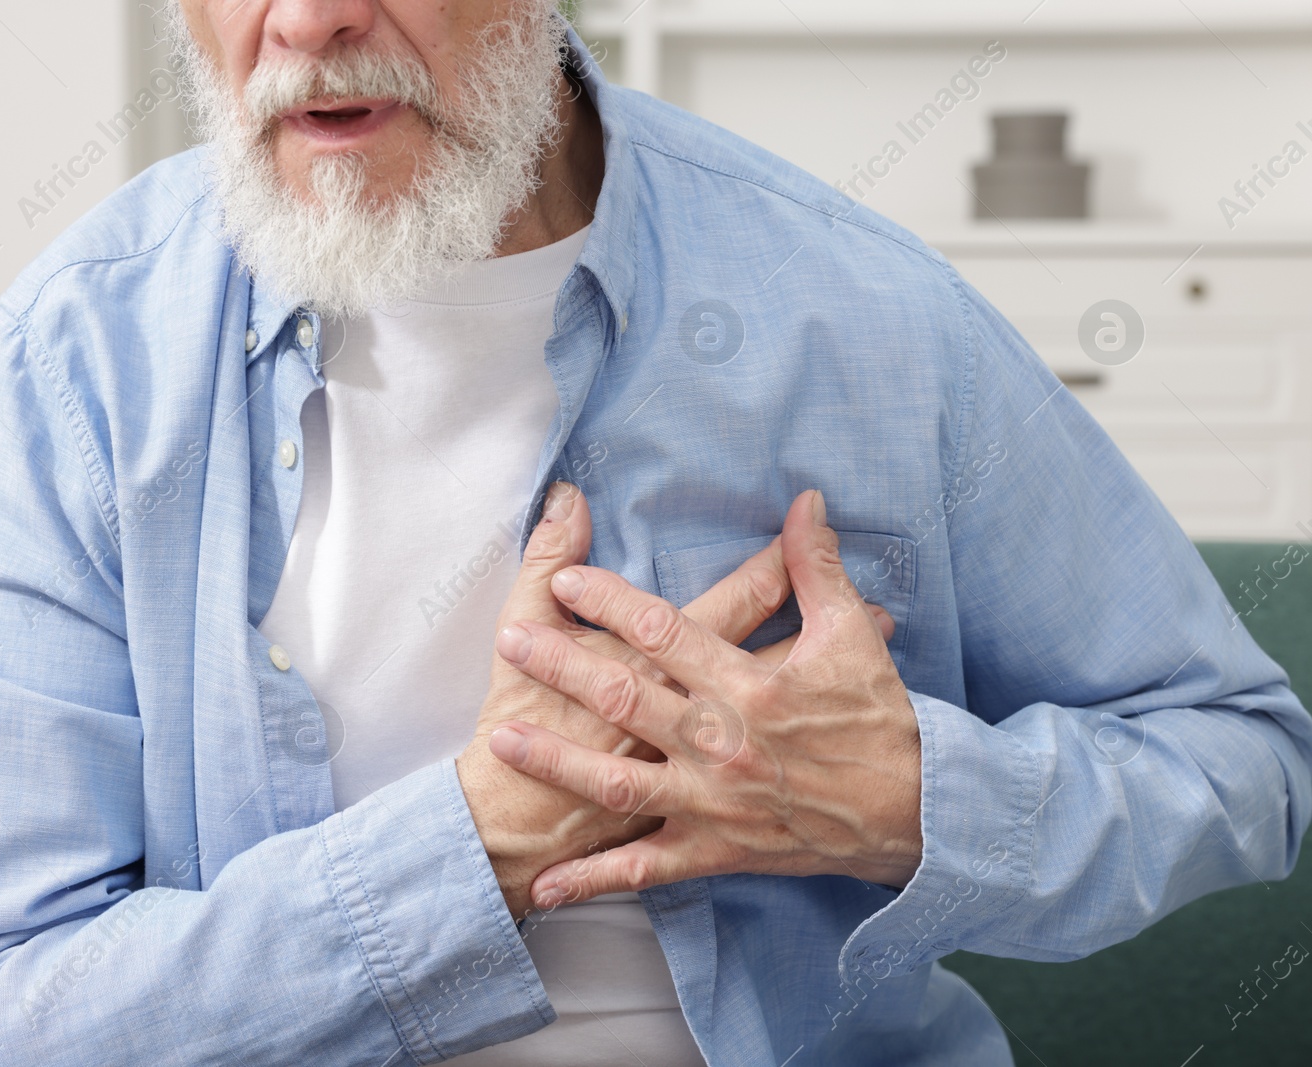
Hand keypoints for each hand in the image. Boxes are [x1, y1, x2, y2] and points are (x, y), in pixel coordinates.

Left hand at [488, 489, 922, 907]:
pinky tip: (545, 884)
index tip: (566, 580)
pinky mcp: (714, 850)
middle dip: (561, 667)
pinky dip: (594, 879)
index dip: (611, 603)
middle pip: (624, 697)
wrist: (915, 815)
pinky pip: (644, 868)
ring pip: (617, 782)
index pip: (665, 632)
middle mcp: (721, 743)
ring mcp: (712, 802)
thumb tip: (803, 502)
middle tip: (509, 642)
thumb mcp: (852, 635)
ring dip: (556, 761)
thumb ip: (817, 567)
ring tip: (501, 739)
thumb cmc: (879, 722)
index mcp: (749, 685)